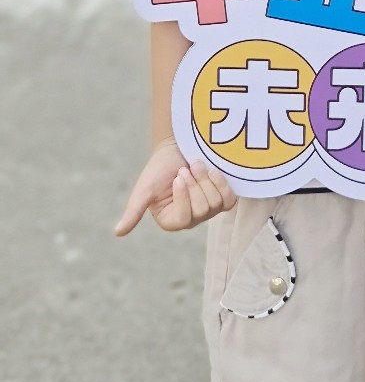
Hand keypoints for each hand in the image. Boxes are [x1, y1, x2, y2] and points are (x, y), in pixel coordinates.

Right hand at [115, 138, 236, 234]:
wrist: (178, 147)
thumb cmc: (159, 168)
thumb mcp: (145, 188)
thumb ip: (134, 211)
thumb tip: (117, 233)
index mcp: (171, 221)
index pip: (184, 218)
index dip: (184, 195)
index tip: (178, 177)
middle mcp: (190, 220)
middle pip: (202, 210)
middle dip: (194, 183)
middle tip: (185, 169)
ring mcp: (208, 211)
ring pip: (215, 203)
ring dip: (205, 179)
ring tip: (195, 166)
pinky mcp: (222, 199)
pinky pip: (229, 200)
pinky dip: (221, 183)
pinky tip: (212, 171)